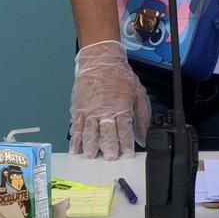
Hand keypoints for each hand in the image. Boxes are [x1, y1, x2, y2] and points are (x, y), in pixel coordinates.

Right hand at [69, 40, 150, 159]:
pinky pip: (76, 127)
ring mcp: (90, 111)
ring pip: (89, 133)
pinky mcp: (78, 109)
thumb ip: (142, 116)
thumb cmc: (120, 76)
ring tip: (91, 156)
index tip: (126, 155)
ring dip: (90, 146)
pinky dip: (75, 139)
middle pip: (106, 135)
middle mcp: (105, 111)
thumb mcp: (138, 93)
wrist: (100, 60)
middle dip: (109, 149)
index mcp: (121, 108)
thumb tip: (143, 137)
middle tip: (110, 158)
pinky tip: (75, 149)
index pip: (124, 132)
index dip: (126, 146)